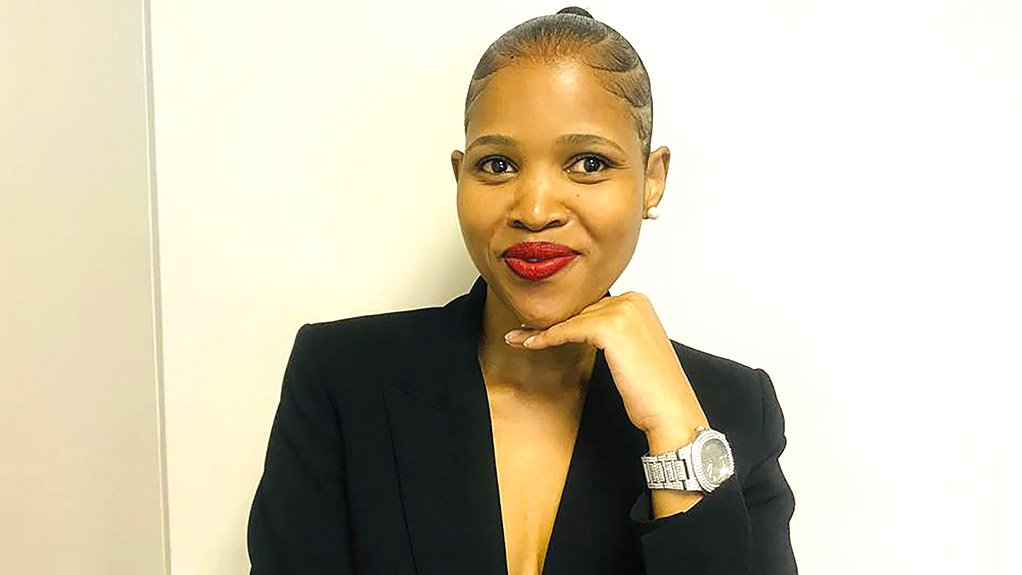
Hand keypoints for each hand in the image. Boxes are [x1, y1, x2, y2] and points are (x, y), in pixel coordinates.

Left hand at [504, 292, 707, 439]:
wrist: (671, 411)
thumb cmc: (653, 389)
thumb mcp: (632, 350)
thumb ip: (612, 331)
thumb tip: (577, 326)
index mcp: (639, 301)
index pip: (591, 306)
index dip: (565, 319)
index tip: (539, 327)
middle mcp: (633, 300)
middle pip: (580, 311)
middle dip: (551, 324)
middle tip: (522, 333)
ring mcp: (623, 311)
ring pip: (571, 320)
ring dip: (542, 331)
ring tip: (518, 339)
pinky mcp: (610, 328)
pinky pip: (568, 330)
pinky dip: (547, 338)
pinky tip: (530, 344)